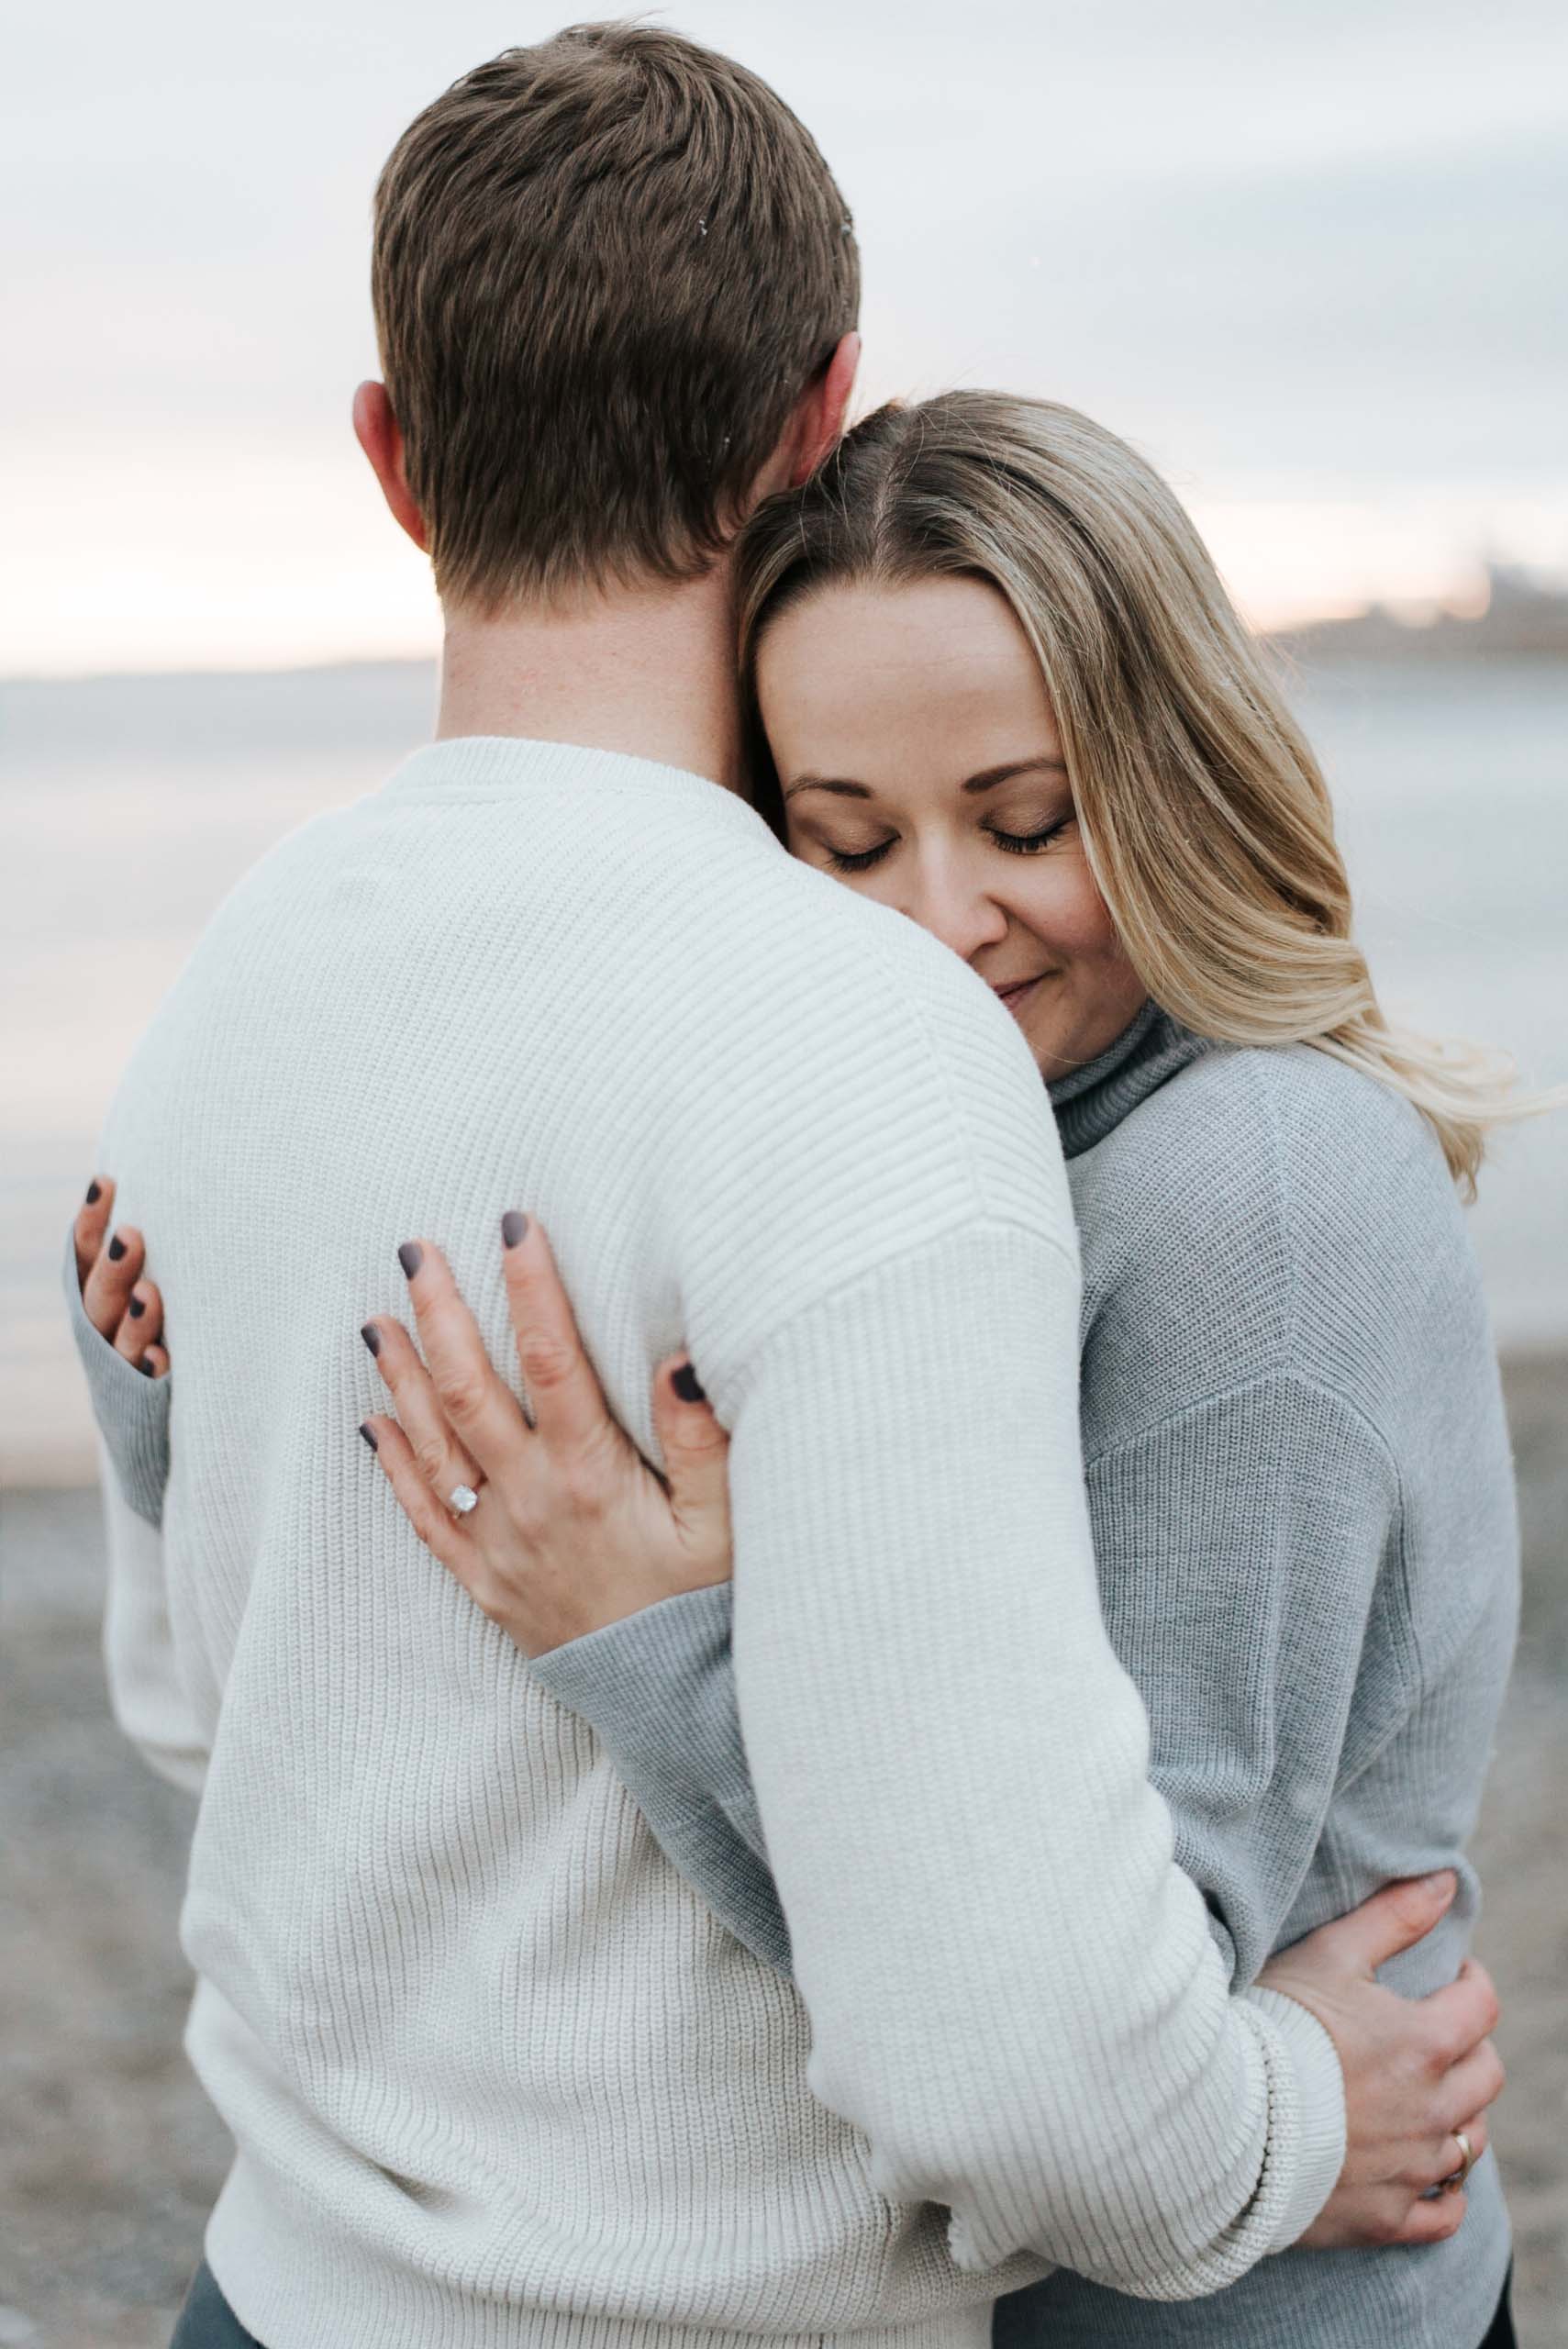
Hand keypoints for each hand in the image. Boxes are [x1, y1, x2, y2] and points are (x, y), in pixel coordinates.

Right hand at [73, 1176, 169, 1378]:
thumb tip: (172, 1171)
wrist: (150, 1412)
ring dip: (135, 1319)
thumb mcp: (144, 1281)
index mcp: (94, 1291)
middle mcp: (101, 1326)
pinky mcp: (147, 1396)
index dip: (91, 1221)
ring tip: (148, 1294)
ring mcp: (122, 1364)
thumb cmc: (159, 1321)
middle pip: (99, 1297)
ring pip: (120, 1342)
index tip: (106, 1181)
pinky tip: (162, 1357)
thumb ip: (144, 1247)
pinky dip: (152, 1370)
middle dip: (114, 1267)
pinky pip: (147, 1385)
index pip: (85, 1252)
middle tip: (131, 1234)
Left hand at [359, 1215, 733, 1655]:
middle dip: (442, 1313)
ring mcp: (500, 1541)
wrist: (672, 1708)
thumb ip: (702, 1442)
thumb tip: (678, 1359)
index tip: (514, 1224)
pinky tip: (373, 1423)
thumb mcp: (726, 1526)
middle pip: (471, 1388)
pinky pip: (425, 1516)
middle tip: (415, 1250)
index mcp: (592, 1475)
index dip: (530, 1287)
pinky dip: (394, 1465)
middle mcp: (532, 1499)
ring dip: (403, 1376)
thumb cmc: (707, 1608)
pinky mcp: (486, 1580)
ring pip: (434, 1444)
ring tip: (377, 1318)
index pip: (551, 1359)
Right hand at [1259, 1871, 1503, 2246]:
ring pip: (1470, 2143)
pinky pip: (1445, 2212)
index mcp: (1423, 2042)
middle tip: (1432, 2034)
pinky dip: (1443, 2191)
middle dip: (1468, 2048)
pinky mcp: (1385, 2217)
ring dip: (1457, 2115)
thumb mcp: (1329, 1955)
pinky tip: (1418, 2168)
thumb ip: (1393, 1917)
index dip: (1470, 1982)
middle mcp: (1431, 2110)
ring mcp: (1411, 2168)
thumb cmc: (1272, 2025)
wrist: (1219, 2117)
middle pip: (1486, 2076)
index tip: (1450, 1977)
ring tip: (1421, 2096)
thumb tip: (1446, 1882)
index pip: (1481, 2005)